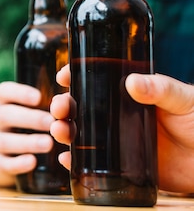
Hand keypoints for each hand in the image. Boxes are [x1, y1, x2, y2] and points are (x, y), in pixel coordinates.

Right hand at [0, 81, 54, 186]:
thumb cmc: (32, 122)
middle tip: (51, 122)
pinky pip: (5, 163)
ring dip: (27, 142)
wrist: (11, 150)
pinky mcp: (0, 162)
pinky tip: (33, 161)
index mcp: (6, 101)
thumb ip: (56, 105)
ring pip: (4, 141)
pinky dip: (19, 163)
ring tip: (48, 144)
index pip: (4, 91)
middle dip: (30, 118)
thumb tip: (68, 102)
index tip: (38, 97)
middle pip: (4, 115)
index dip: (19, 93)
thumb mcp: (40, 109)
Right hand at [50, 65, 193, 193]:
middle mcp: (118, 115)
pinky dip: (74, 161)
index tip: (64, 75)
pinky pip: (92, 163)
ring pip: (80, 134)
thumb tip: (132, 82)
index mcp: (129, 94)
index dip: (75, 76)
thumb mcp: (183, 99)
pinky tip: (66, 159)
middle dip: (62, 106)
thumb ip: (160, 89)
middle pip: (80, 107)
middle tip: (59, 108)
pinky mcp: (122, 164)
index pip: (95, 80)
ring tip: (60, 132)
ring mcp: (118, 140)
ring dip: (64, 130)